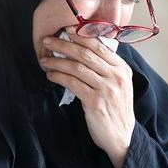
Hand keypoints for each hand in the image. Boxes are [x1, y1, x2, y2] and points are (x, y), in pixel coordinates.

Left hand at [40, 29, 135, 167]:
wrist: (123, 137)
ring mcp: (107, 89)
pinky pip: (73, 84)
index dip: (80, 35)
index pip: (100, 46)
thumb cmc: (116, 110)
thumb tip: (82, 52)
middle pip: (86, 53)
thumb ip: (106, 69)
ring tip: (45, 60)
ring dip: (57, 62)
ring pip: (77, 67)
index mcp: (122, 69)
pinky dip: (59, 77)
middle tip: (47, 41)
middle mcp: (116, 76)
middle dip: (63, 45)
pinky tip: (51, 76)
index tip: (65, 30)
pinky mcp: (95, 102)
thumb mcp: (119, 86)